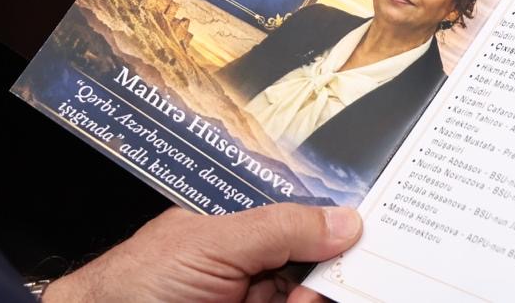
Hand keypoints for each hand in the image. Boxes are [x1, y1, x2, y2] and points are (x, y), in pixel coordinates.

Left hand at [44, 202, 361, 302]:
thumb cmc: (137, 284)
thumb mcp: (214, 244)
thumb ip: (280, 229)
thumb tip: (344, 220)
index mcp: (244, 241)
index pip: (308, 233)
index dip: (343, 238)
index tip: (378, 241)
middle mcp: (254, 280)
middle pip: (321, 277)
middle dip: (332, 280)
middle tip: (321, 287)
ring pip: (310, 300)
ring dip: (314, 298)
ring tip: (281, 298)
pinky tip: (296, 302)